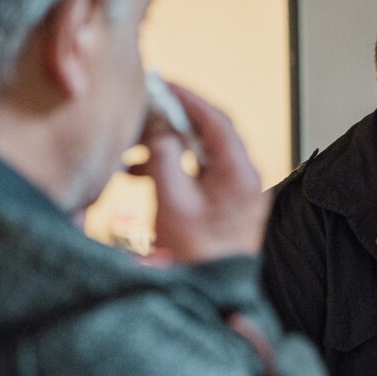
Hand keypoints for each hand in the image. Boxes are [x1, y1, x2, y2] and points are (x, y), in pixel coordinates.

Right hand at [129, 82, 268, 262]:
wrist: (214, 290)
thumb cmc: (197, 254)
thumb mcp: (172, 200)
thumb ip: (163, 156)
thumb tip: (160, 128)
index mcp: (239, 171)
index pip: (216, 119)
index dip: (187, 98)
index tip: (162, 85)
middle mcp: (245, 177)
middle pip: (209, 133)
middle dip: (173, 121)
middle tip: (144, 111)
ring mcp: (237, 191)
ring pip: (200, 154)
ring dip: (166, 148)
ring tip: (131, 151)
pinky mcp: (226, 204)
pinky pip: (198, 174)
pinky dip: (172, 168)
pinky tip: (139, 174)